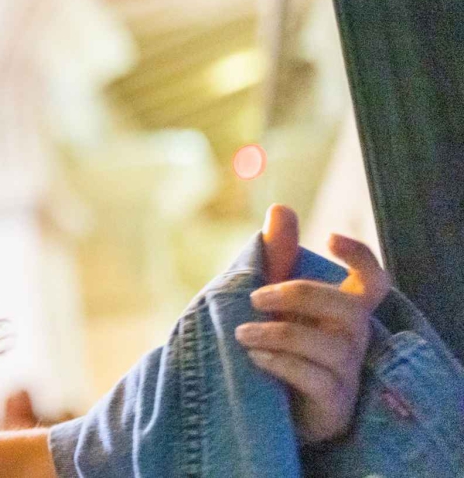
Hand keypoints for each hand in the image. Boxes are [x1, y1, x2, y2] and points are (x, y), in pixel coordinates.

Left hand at [237, 204, 388, 444]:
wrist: (273, 407)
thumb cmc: (281, 346)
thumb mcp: (275, 301)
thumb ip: (279, 258)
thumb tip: (282, 208)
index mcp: (344, 310)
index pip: (373, 282)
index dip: (362, 258)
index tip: (329, 236)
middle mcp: (353, 339)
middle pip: (348, 308)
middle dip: (299, 295)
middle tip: (254, 297)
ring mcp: (347, 373)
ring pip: (329, 345)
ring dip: (279, 334)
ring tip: (240, 334)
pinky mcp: (333, 404)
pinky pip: (316, 379)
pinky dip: (282, 364)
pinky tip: (254, 358)